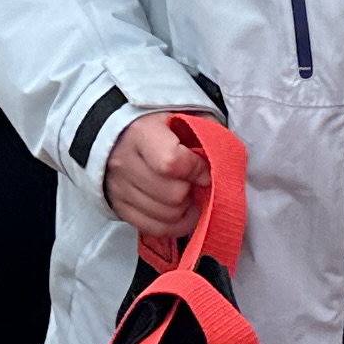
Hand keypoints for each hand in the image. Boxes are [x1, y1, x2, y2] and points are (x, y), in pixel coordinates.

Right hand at [103, 113, 205, 241]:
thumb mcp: (184, 115)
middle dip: (191, 191)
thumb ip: (207, 131)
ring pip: (165, 216)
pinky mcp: (118, 207)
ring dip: (185, 210)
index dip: (195, 170)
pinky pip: (153, 229)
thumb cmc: (160, 124)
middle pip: (171, 195)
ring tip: (188, 196)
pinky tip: (182, 213)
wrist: (121, 133)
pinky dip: (174, 225)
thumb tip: (224, 160)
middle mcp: (124, 162)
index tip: (204, 170)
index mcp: (140, 133)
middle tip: (195, 184)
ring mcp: (118, 188)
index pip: (171, 163)